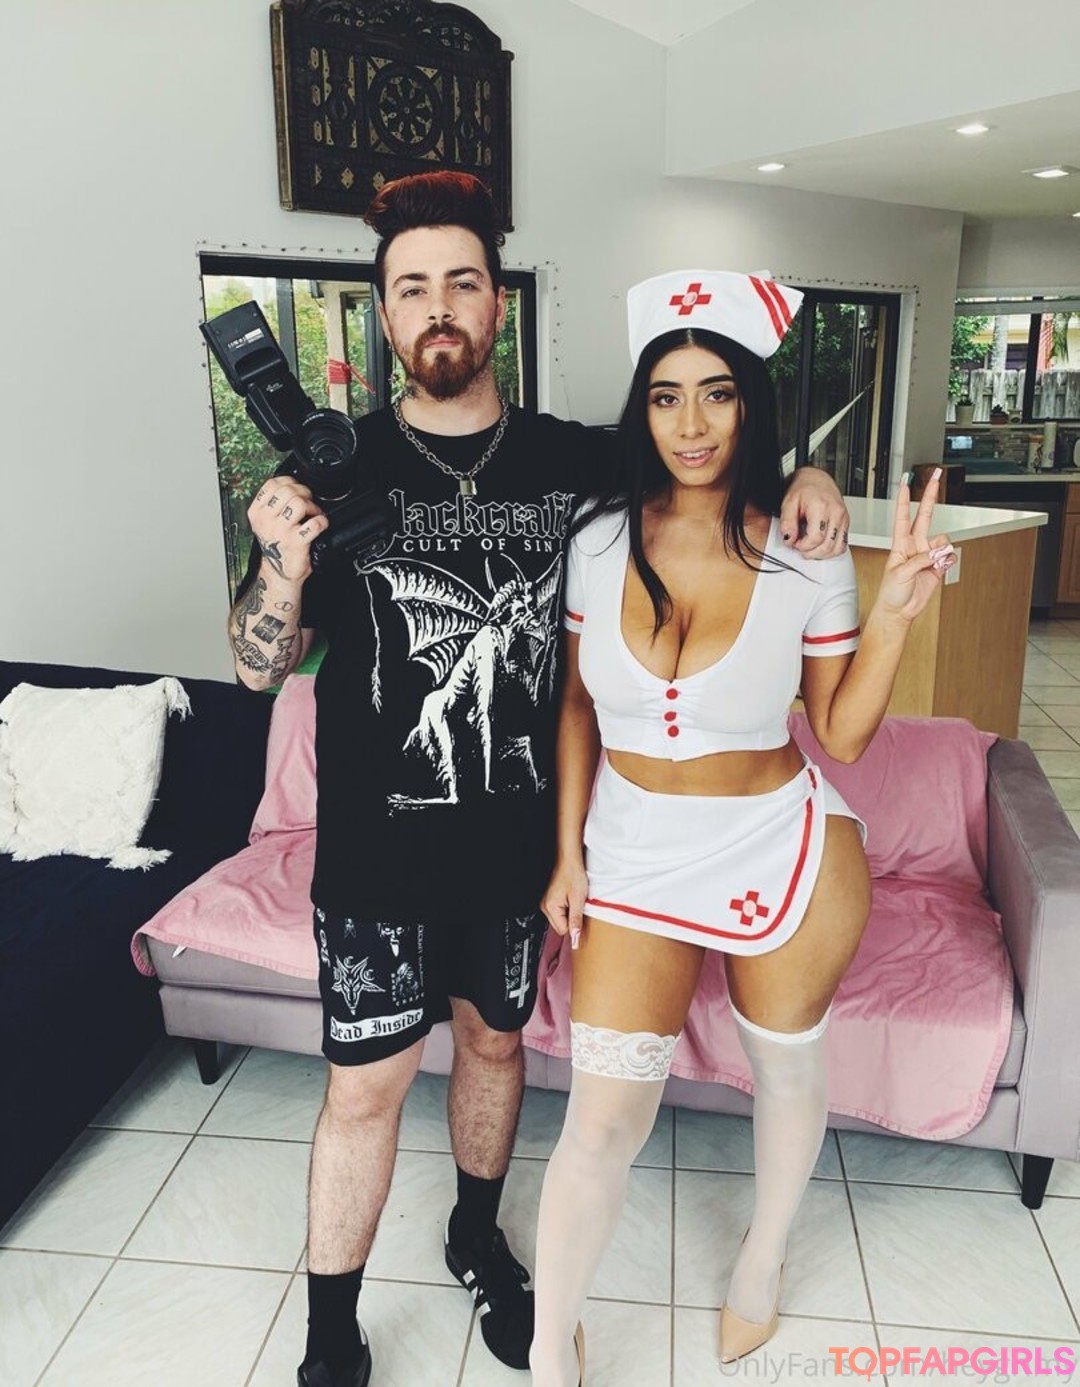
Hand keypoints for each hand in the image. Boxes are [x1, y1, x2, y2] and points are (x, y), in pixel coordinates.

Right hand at [247, 476, 328, 583]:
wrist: (279, 573)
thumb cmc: (276, 546)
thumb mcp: (265, 523)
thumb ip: (272, 504)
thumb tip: (290, 485)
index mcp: (256, 513)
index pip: (272, 484)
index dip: (289, 481)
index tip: (296, 487)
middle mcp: (266, 521)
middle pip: (287, 491)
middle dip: (303, 493)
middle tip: (307, 501)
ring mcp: (281, 532)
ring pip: (299, 503)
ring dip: (312, 506)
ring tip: (312, 513)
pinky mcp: (296, 542)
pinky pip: (314, 523)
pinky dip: (322, 521)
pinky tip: (320, 525)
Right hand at [541, 858, 588, 950]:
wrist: (569, 860)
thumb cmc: (573, 875)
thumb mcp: (578, 900)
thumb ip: (576, 921)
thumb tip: (575, 939)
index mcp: (550, 907)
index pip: (563, 930)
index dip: (574, 924)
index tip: (580, 914)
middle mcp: (545, 906)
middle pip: (561, 926)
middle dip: (571, 919)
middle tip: (577, 905)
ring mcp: (547, 903)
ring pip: (561, 919)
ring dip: (570, 913)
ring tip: (574, 900)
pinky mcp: (551, 900)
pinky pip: (560, 912)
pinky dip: (568, 908)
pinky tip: (571, 898)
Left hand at [780, 466, 849, 556]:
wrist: (817, 479)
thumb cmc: (804, 489)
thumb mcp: (789, 503)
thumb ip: (787, 523)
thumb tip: (789, 539)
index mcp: (821, 507)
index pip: (815, 538)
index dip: (802, 546)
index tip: (794, 543)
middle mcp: (836, 513)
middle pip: (827, 546)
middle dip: (810, 552)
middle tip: (800, 546)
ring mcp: (843, 519)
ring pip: (837, 549)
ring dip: (821, 554)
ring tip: (810, 548)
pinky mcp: (846, 523)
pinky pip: (842, 545)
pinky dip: (831, 550)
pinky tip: (820, 546)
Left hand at [875, 470, 953, 622]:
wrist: (898, 611)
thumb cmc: (891, 593)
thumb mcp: (900, 573)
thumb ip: (920, 560)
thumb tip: (938, 552)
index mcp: (900, 544)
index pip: (903, 515)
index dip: (904, 498)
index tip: (906, 482)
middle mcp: (915, 546)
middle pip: (925, 515)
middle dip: (930, 496)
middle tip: (936, 477)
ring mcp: (927, 555)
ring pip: (943, 540)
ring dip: (942, 549)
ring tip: (933, 563)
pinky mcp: (937, 566)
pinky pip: (949, 556)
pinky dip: (948, 560)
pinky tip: (941, 566)